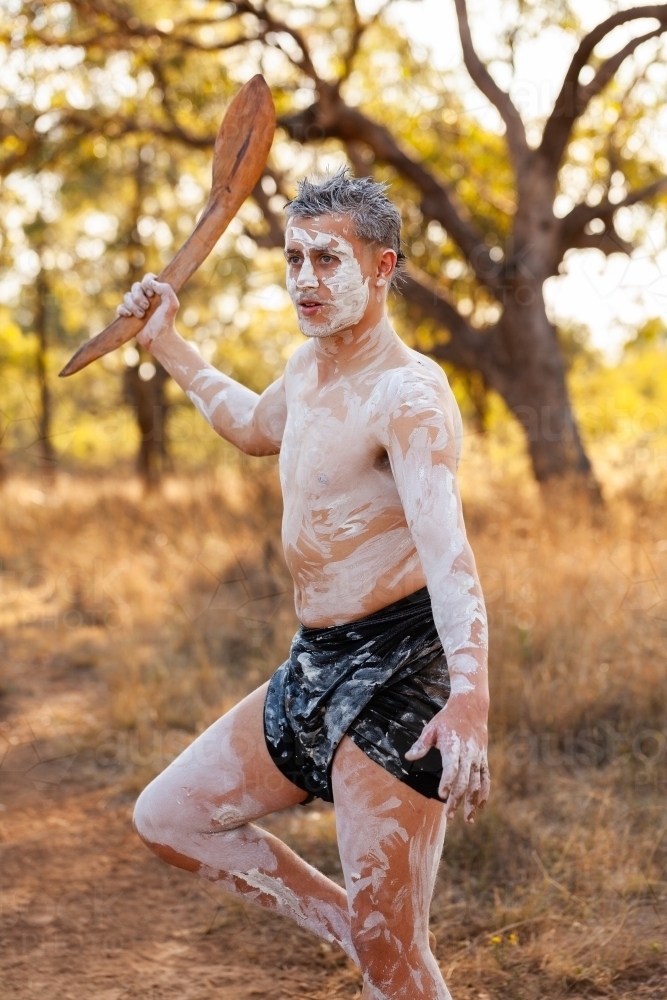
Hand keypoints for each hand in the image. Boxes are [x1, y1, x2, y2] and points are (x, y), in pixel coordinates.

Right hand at [116, 273, 179, 348]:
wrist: (159, 338)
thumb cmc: (166, 321)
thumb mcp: (172, 304)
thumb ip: (166, 289)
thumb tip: (151, 283)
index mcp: (156, 292)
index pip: (147, 278)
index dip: (147, 283)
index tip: (152, 294)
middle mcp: (145, 297)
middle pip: (135, 286)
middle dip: (139, 296)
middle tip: (147, 307)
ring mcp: (136, 306)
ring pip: (127, 296)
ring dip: (133, 305)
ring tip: (142, 315)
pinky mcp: (128, 315)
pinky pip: (120, 307)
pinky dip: (123, 310)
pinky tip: (129, 315)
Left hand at [405, 693, 489, 822]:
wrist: (471, 706)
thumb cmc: (447, 719)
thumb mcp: (431, 728)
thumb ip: (421, 744)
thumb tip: (408, 757)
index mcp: (454, 746)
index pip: (452, 767)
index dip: (448, 781)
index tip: (441, 795)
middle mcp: (468, 754)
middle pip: (464, 780)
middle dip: (457, 799)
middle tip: (448, 816)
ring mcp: (478, 757)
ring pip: (477, 784)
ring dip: (473, 803)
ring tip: (468, 820)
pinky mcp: (483, 759)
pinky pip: (486, 779)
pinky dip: (484, 793)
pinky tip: (480, 807)